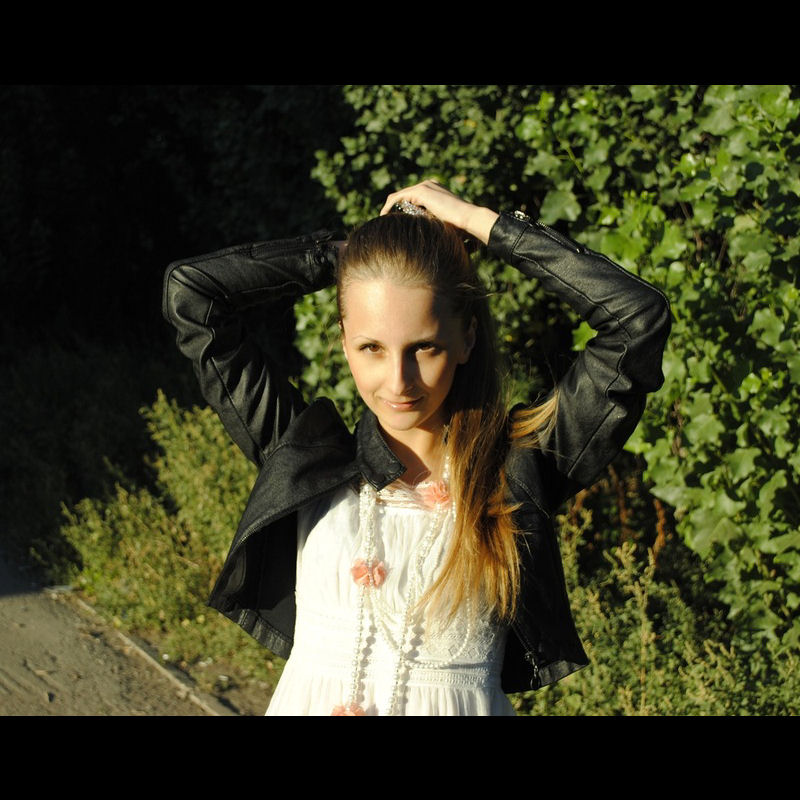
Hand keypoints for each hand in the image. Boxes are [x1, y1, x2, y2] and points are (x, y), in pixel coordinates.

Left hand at [380, 179, 498, 244]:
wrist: (469, 220)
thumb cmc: (461, 228)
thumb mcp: (442, 224)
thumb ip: (431, 224)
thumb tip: (420, 237)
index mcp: (435, 191)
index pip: (412, 199)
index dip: (401, 211)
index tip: (395, 225)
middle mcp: (429, 185)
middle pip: (403, 197)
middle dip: (393, 210)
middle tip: (386, 224)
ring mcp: (425, 186)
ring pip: (399, 197)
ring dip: (389, 209)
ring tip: (383, 222)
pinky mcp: (421, 191)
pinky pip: (397, 198)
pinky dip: (389, 207)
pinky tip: (384, 217)